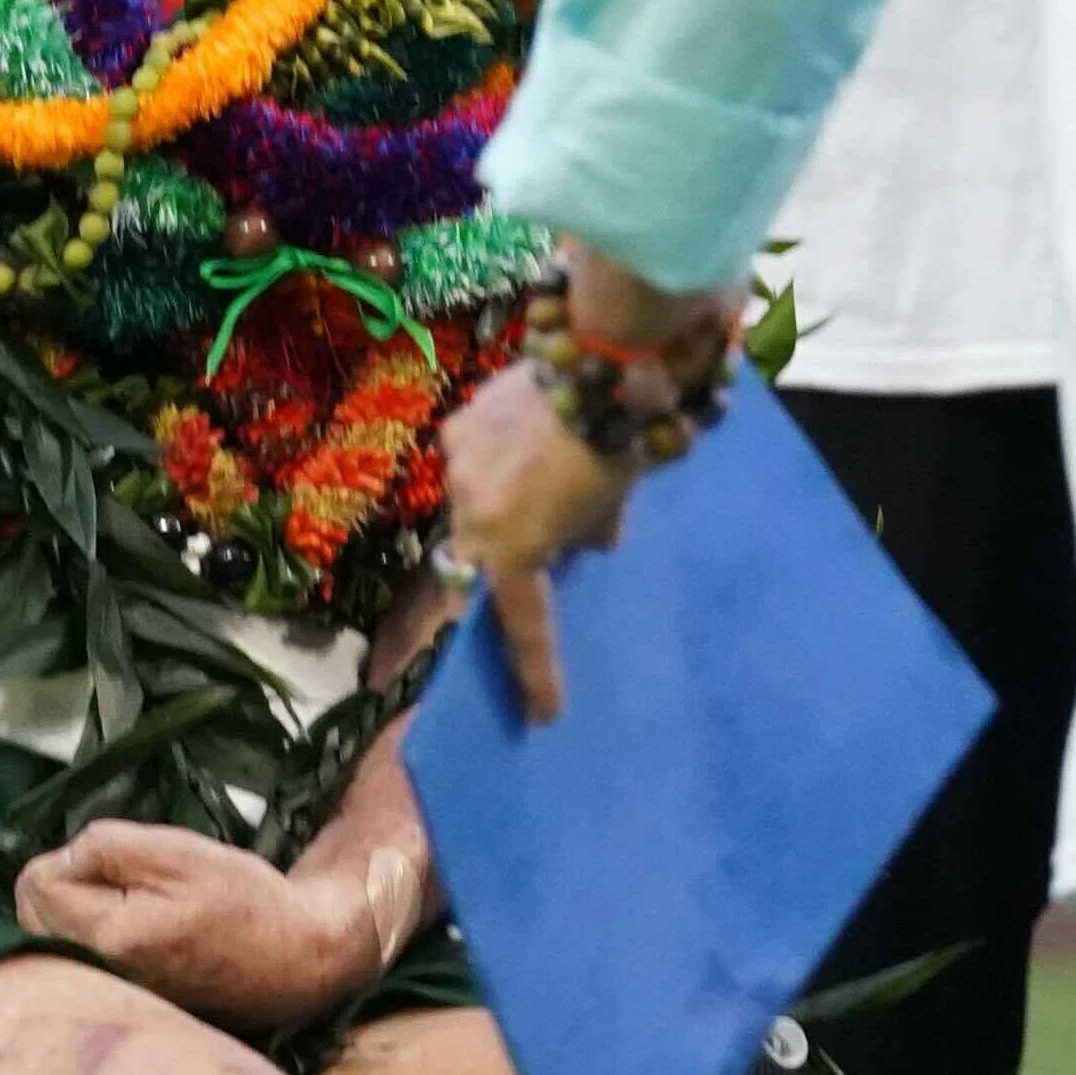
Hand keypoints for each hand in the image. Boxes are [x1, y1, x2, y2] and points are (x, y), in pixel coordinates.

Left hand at [16, 821, 392, 1032]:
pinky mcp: (120, 1000)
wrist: (296, 961)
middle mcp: (95, 976)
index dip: (71, 857)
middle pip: (32, 912)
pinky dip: (95, 936)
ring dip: (78, 909)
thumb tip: (61, 857)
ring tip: (136, 902)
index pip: (35, 883)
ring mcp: (106, 994)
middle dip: (66, 883)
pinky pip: (77, 957)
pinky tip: (139, 930)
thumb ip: (104, 847)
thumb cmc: (242, 901)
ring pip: (51, 934)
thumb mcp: (177, 852)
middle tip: (129, 879)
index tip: (120, 859)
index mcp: (105, 938)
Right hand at [430, 362, 628, 723]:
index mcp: (514, 551)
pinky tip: (524, 447)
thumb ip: (594, 534)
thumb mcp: (616, 503)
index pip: (525, 625)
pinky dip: (494, 466)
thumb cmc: (618, 445)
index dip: (536, 671)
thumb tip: (587, 544)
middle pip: (482, 565)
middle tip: (532, 573)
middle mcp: (472, 516)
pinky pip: (471, 462)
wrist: (600, 359)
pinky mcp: (458, 426)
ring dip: (501, 513)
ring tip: (539, 491)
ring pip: (472, 511)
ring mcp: (457, 468)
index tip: (545, 715)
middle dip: (506, 574)